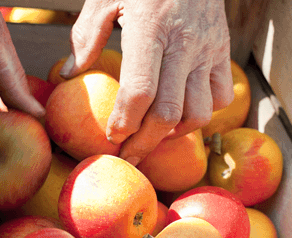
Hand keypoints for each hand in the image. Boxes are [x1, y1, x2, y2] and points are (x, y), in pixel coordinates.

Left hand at [59, 0, 233, 165]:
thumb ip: (86, 35)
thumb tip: (68, 74)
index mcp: (151, 28)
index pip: (141, 92)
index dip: (125, 122)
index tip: (111, 137)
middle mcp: (184, 44)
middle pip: (169, 113)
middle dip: (145, 143)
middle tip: (127, 156)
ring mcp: (208, 50)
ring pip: (200, 113)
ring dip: (174, 133)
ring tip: (152, 137)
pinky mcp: (223, 52)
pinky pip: (221, 97)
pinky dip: (202, 114)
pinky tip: (179, 113)